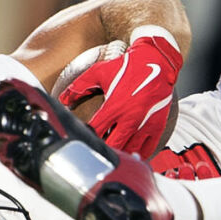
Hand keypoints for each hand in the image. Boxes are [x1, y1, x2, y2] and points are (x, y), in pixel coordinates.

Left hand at [58, 28, 183, 155]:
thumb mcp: (100, 72)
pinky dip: (139, 155)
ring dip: (121, 155)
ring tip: (114, 157)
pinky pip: (148, 149)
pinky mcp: (157, 125)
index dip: (87, 138)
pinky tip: (132, 155)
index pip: (95, 131)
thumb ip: (79, 86)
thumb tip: (63, 99)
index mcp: (113, 107)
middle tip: (98, 152)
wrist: (157, 62)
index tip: (83, 139)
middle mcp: (129, 118)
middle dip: (104, 150)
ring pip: (130, 151)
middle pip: (113, 146)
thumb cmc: (127, 67)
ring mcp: (145, 124)